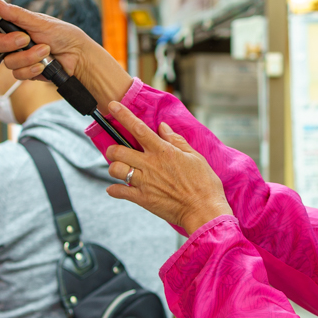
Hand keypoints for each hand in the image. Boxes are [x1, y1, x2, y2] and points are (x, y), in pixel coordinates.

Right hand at [0, 0, 135, 111]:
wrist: (78, 57)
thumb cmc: (63, 35)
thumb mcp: (39, 21)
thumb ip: (16, 14)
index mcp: (14, 24)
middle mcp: (13, 40)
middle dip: (8, 43)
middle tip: (25, 38)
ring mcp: (18, 56)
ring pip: (7, 61)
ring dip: (27, 56)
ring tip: (45, 51)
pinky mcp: (26, 71)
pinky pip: (18, 73)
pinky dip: (32, 68)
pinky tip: (43, 65)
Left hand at [104, 101, 231, 232]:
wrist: (204, 211)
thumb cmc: (204, 184)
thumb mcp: (195, 157)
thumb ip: (176, 141)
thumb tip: (163, 127)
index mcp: (164, 151)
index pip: (138, 129)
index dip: (123, 115)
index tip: (112, 106)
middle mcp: (151, 164)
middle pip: (119, 150)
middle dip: (112, 149)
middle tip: (116, 151)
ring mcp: (145, 182)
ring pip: (116, 169)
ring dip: (114, 167)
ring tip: (120, 169)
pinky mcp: (143, 199)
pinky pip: (119, 191)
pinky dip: (114, 189)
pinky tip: (116, 189)